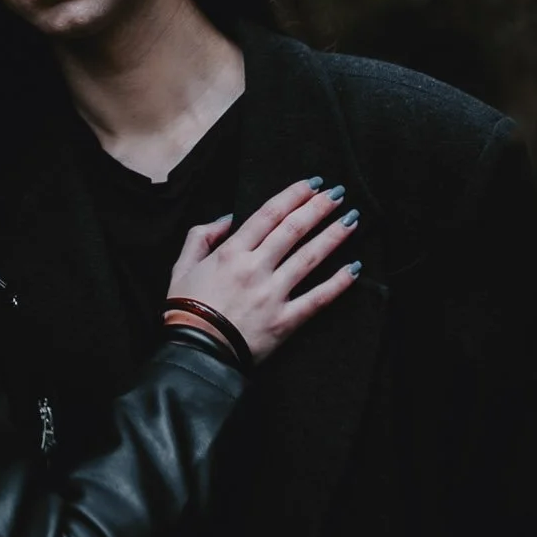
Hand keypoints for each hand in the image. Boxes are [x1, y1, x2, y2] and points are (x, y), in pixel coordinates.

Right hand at [165, 177, 361, 364]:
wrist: (195, 353)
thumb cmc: (185, 309)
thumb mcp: (182, 265)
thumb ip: (202, 236)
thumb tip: (228, 218)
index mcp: (230, 253)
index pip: (268, 215)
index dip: (293, 196)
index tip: (312, 184)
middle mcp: (255, 268)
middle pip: (293, 230)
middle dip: (318, 208)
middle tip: (338, 193)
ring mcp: (273, 294)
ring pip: (309, 258)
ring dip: (333, 236)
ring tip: (352, 219)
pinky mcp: (285, 320)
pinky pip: (317, 299)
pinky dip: (338, 283)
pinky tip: (354, 268)